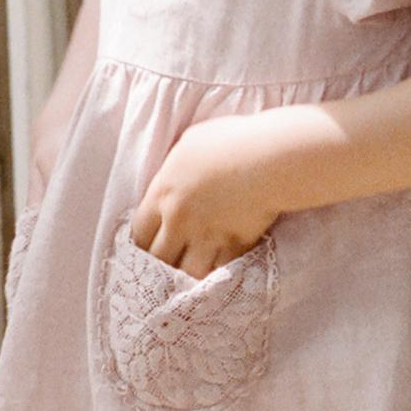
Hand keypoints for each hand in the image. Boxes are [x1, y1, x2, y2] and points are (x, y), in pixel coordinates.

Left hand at [130, 113, 287, 273]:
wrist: (270, 158)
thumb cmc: (231, 140)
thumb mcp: (191, 142)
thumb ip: (176, 165)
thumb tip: (173, 172)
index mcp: (164, 193)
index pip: (140, 231)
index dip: (143, 241)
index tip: (150, 243)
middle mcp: (180, 221)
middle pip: (160, 258)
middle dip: (163, 261)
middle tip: (170, 262)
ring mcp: (208, 236)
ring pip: (189, 270)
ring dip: (191, 269)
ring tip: (196, 267)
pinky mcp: (236, 245)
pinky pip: (222, 268)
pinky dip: (221, 267)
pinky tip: (223, 262)